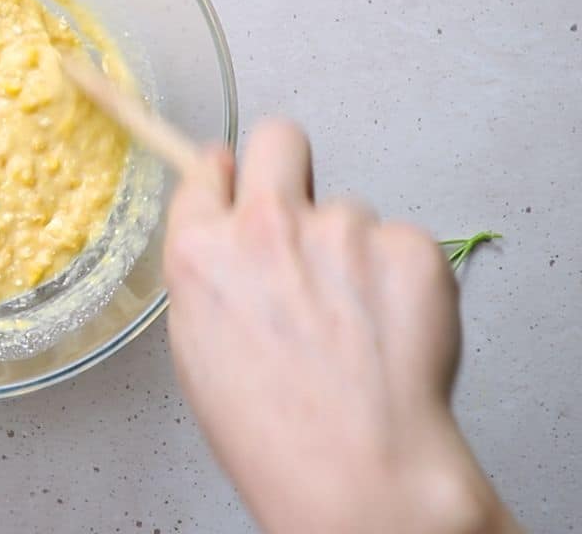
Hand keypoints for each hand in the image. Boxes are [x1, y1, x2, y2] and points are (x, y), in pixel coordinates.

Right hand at [164, 120, 518, 533]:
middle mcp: (265, 226)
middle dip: (286, 164)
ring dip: (351, 250)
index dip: (225, 179)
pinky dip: (399, 278)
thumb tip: (226, 231)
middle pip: (278, 138)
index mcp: (200, 252)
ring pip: (349, 211)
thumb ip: (210, 271)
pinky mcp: (409, 245)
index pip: (206, 169)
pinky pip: (402, 241)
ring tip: (356, 322)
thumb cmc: (269, 429)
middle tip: (301, 215)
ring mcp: (342, 229)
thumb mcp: (197, 345)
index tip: (237, 186)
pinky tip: (391, 329)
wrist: (357, 468)